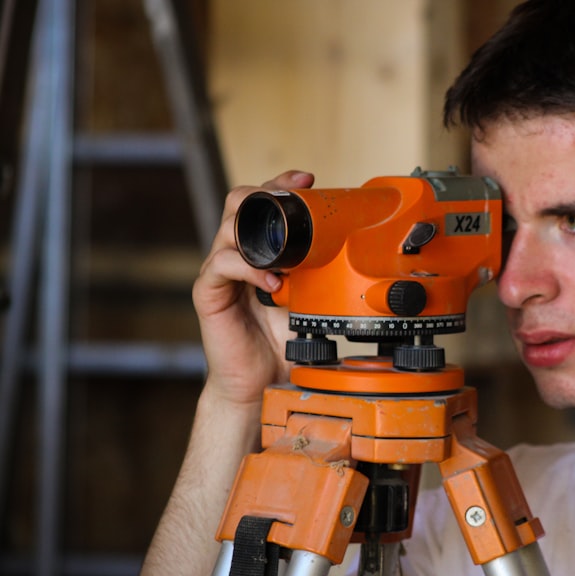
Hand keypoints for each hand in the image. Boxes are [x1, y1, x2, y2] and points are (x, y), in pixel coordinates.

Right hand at [193, 170, 314, 406]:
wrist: (259, 383)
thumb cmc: (280, 345)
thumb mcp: (310, 302)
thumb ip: (319, 278)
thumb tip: (352, 258)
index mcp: (257, 252)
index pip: (262, 204)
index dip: (281, 184)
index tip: (308, 178)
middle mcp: (235, 256)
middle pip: (237, 202)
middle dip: (264, 193)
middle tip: (291, 199)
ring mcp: (219, 274)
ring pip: (226, 228)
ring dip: (258, 233)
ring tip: (286, 254)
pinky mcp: (208, 294)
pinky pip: (220, 266)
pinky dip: (248, 268)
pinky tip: (271, 282)